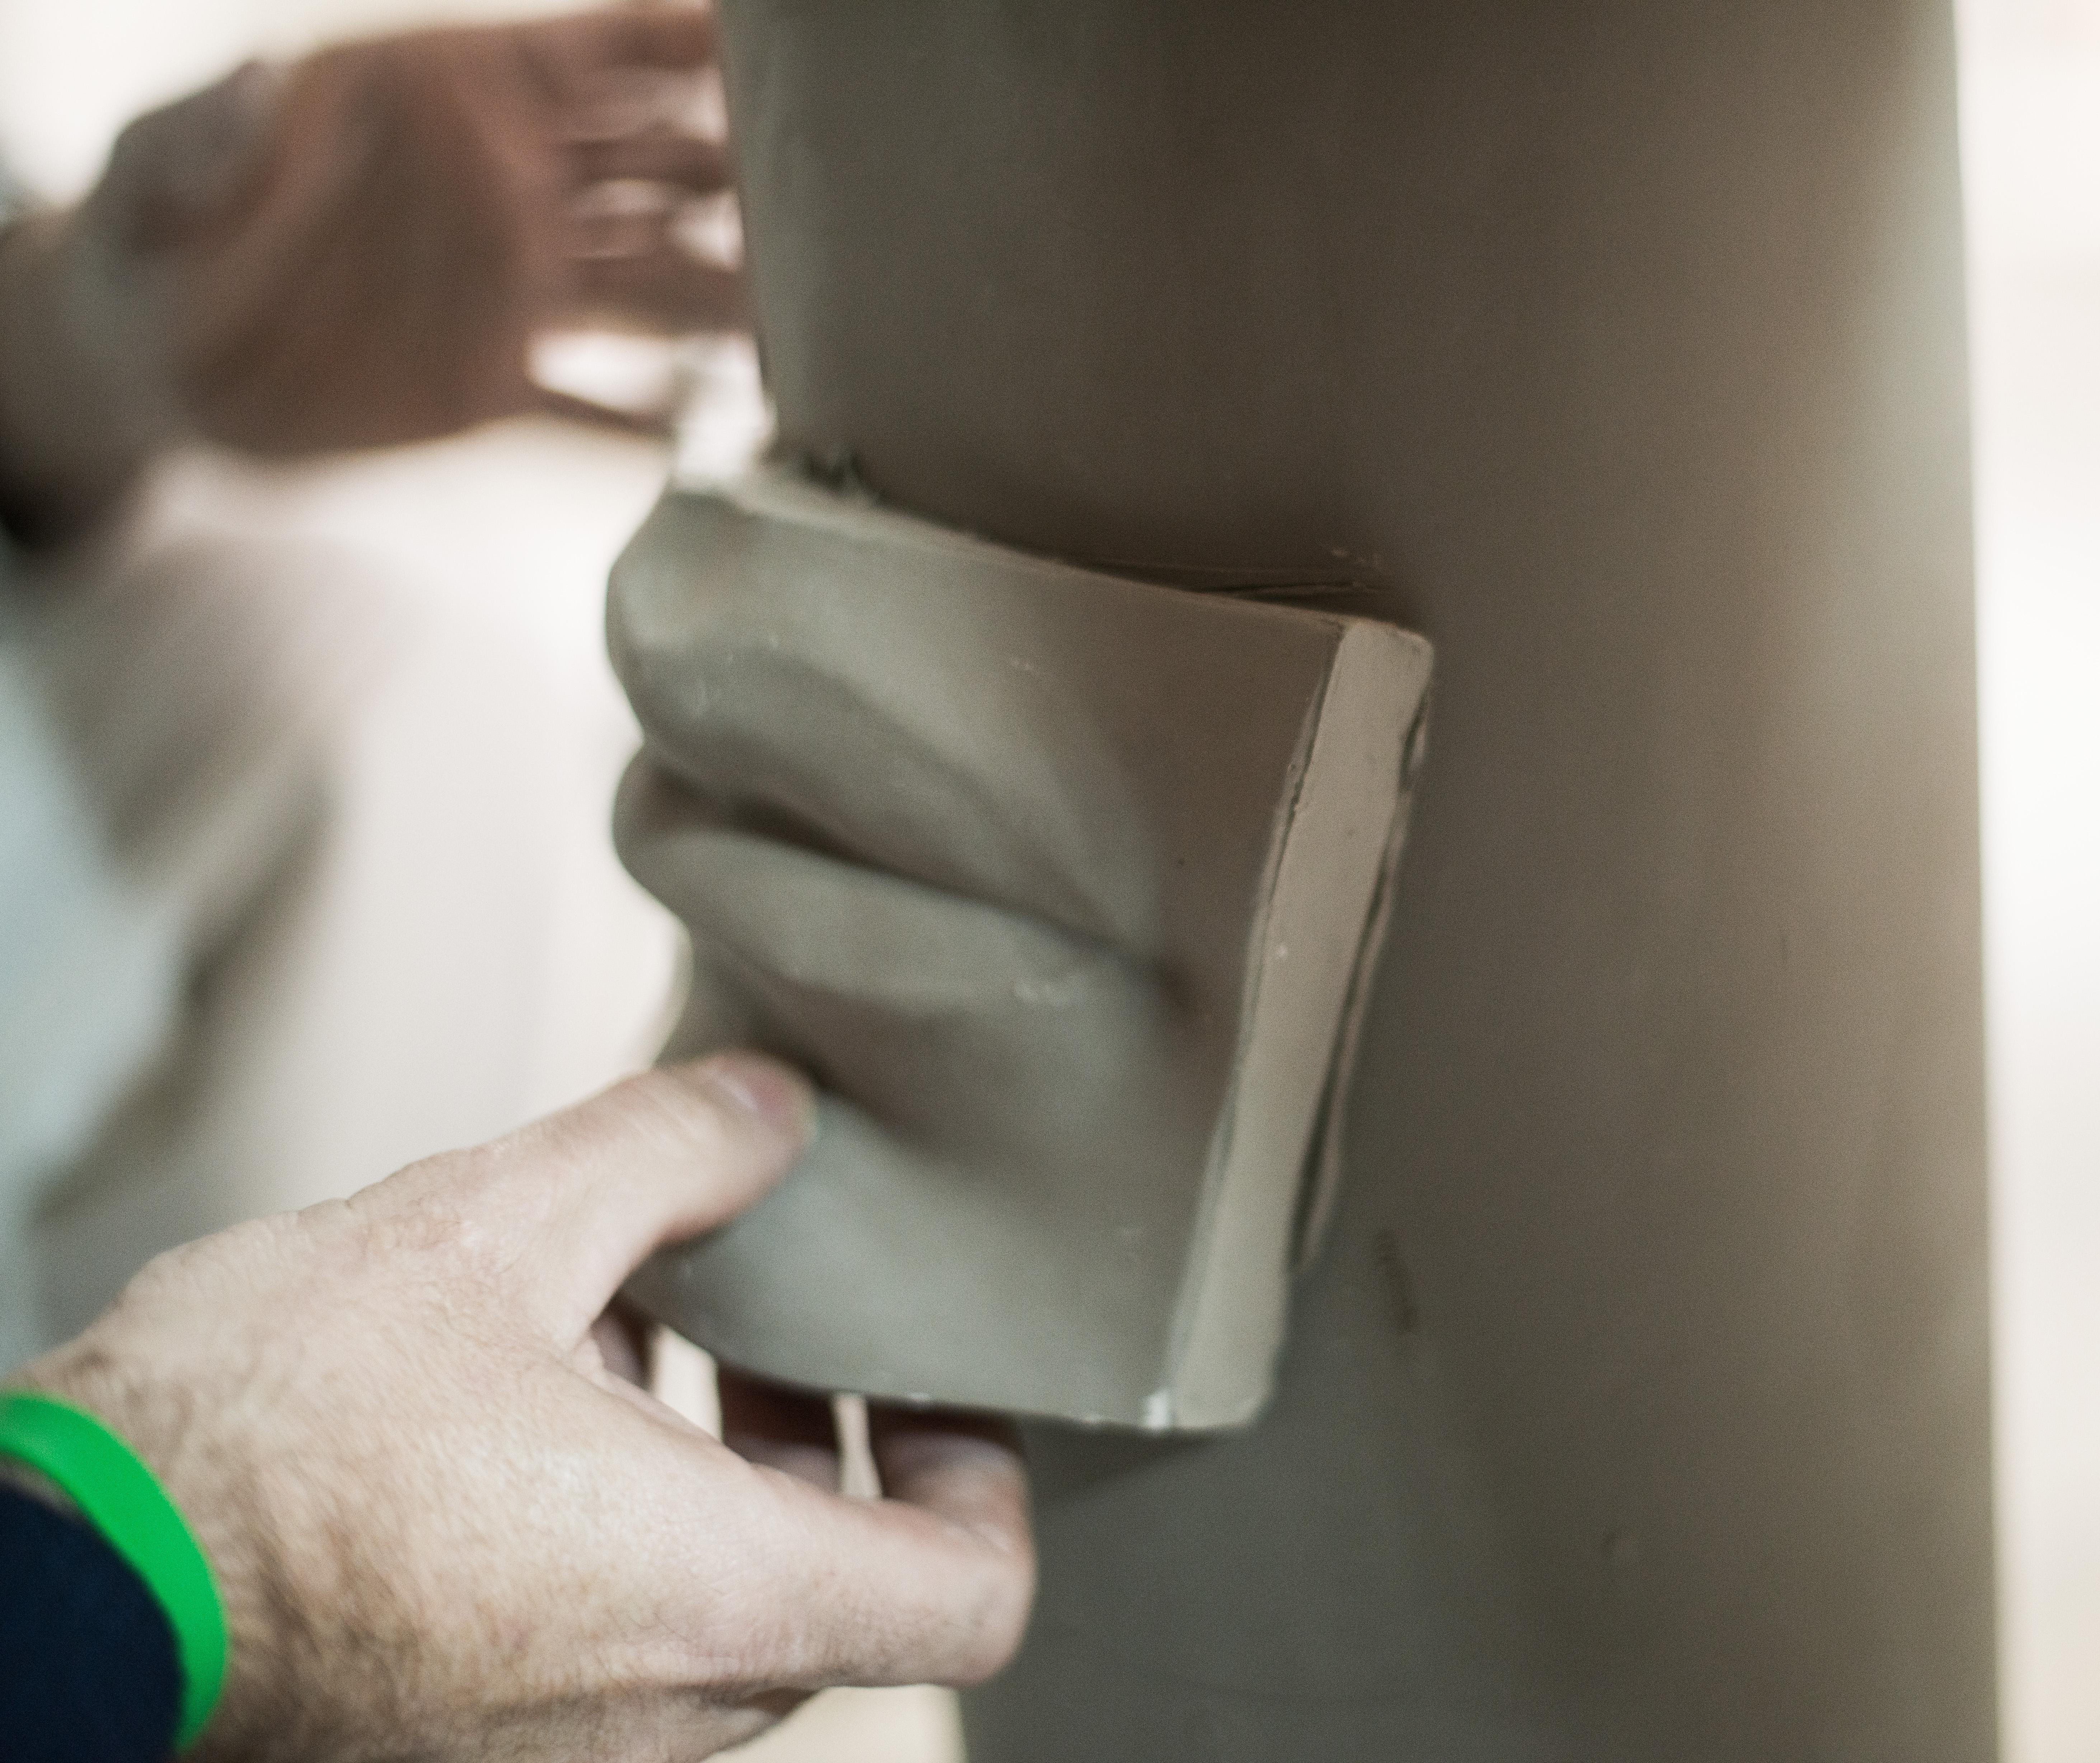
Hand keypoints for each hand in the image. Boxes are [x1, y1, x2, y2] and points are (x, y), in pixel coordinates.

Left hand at [0, 8, 739, 533]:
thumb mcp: (153, 162)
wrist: (144, 363)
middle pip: (662, 169)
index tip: (757, 49)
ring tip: (791, 325)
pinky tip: (706, 434)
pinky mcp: (496, 391)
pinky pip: (598, 411)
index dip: (683, 44)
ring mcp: (514, 295)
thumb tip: (259, 77)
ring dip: (727, 304)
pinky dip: (653, 428)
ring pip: (657, 286)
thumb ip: (207, 123)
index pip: (597, 55)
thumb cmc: (148, 231)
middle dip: (743, 176)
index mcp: (452, 101)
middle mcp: (510, 193)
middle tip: (813, 201)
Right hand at [5, 1055, 1033, 1762]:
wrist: (55, 1592)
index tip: (922, 1393)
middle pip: (839, 1590)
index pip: (967, 1596)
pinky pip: (613, 1656)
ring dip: (704, 1478)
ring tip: (624, 1337)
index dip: (978, 1482)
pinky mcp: (479, 1759)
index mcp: (708, 1600)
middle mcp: (664, 1718)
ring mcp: (568, 1760)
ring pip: (718, 1616)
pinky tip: (526, 1412)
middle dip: (814, 1442)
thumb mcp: (484, 1228)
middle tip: (763, 1323)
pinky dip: (614, 1538)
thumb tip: (773, 1109)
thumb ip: (668, 1153)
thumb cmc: (251, 1442)